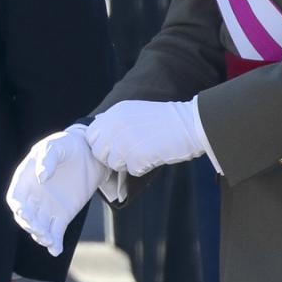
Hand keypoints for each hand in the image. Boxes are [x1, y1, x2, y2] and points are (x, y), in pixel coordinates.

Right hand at [6, 123, 106, 256]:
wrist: (91, 153)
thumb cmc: (67, 145)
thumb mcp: (57, 145)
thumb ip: (48, 159)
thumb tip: (41, 178)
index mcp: (25, 180)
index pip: (15, 199)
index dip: (18, 208)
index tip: (25, 214)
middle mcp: (34, 197)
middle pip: (26, 217)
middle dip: (31, 226)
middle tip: (40, 231)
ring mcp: (48, 208)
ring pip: (40, 228)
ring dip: (42, 237)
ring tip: (49, 241)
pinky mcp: (63, 215)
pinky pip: (56, 232)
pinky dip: (55, 243)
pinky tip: (57, 250)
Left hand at [85, 99, 205, 177]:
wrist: (190, 124)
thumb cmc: (167, 119)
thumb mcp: (135, 111)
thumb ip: (116, 122)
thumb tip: (103, 137)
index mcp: (114, 113)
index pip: (91, 135)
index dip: (102, 145)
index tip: (114, 148)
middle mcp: (115, 126)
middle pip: (99, 152)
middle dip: (112, 157)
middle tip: (129, 154)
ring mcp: (124, 142)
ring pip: (113, 164)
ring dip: (127, 163)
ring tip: (144, 154)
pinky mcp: (135, 157)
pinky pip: (131, 171)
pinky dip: (142, 168)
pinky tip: (153, 157)